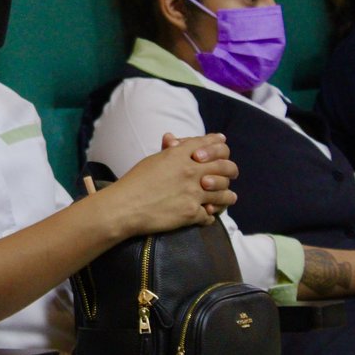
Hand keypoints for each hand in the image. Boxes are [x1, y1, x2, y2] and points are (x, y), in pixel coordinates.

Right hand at [103, 134, 237, 234]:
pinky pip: (210, 215)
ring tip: (226, 198)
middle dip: (230, 171)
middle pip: (226, 167)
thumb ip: (169, 151)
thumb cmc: (135, 182)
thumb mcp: (152, 160)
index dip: (219, 146)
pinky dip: (209, 216)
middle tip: (228, 175)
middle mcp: (191, 171)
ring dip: (226, 196)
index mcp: (180, 155)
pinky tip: (206, 215)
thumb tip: (173, 138)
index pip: (212, 144)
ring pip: (225, 193)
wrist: (124, 207)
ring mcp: (193, 193)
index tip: (222, 147)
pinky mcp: (191, 213)